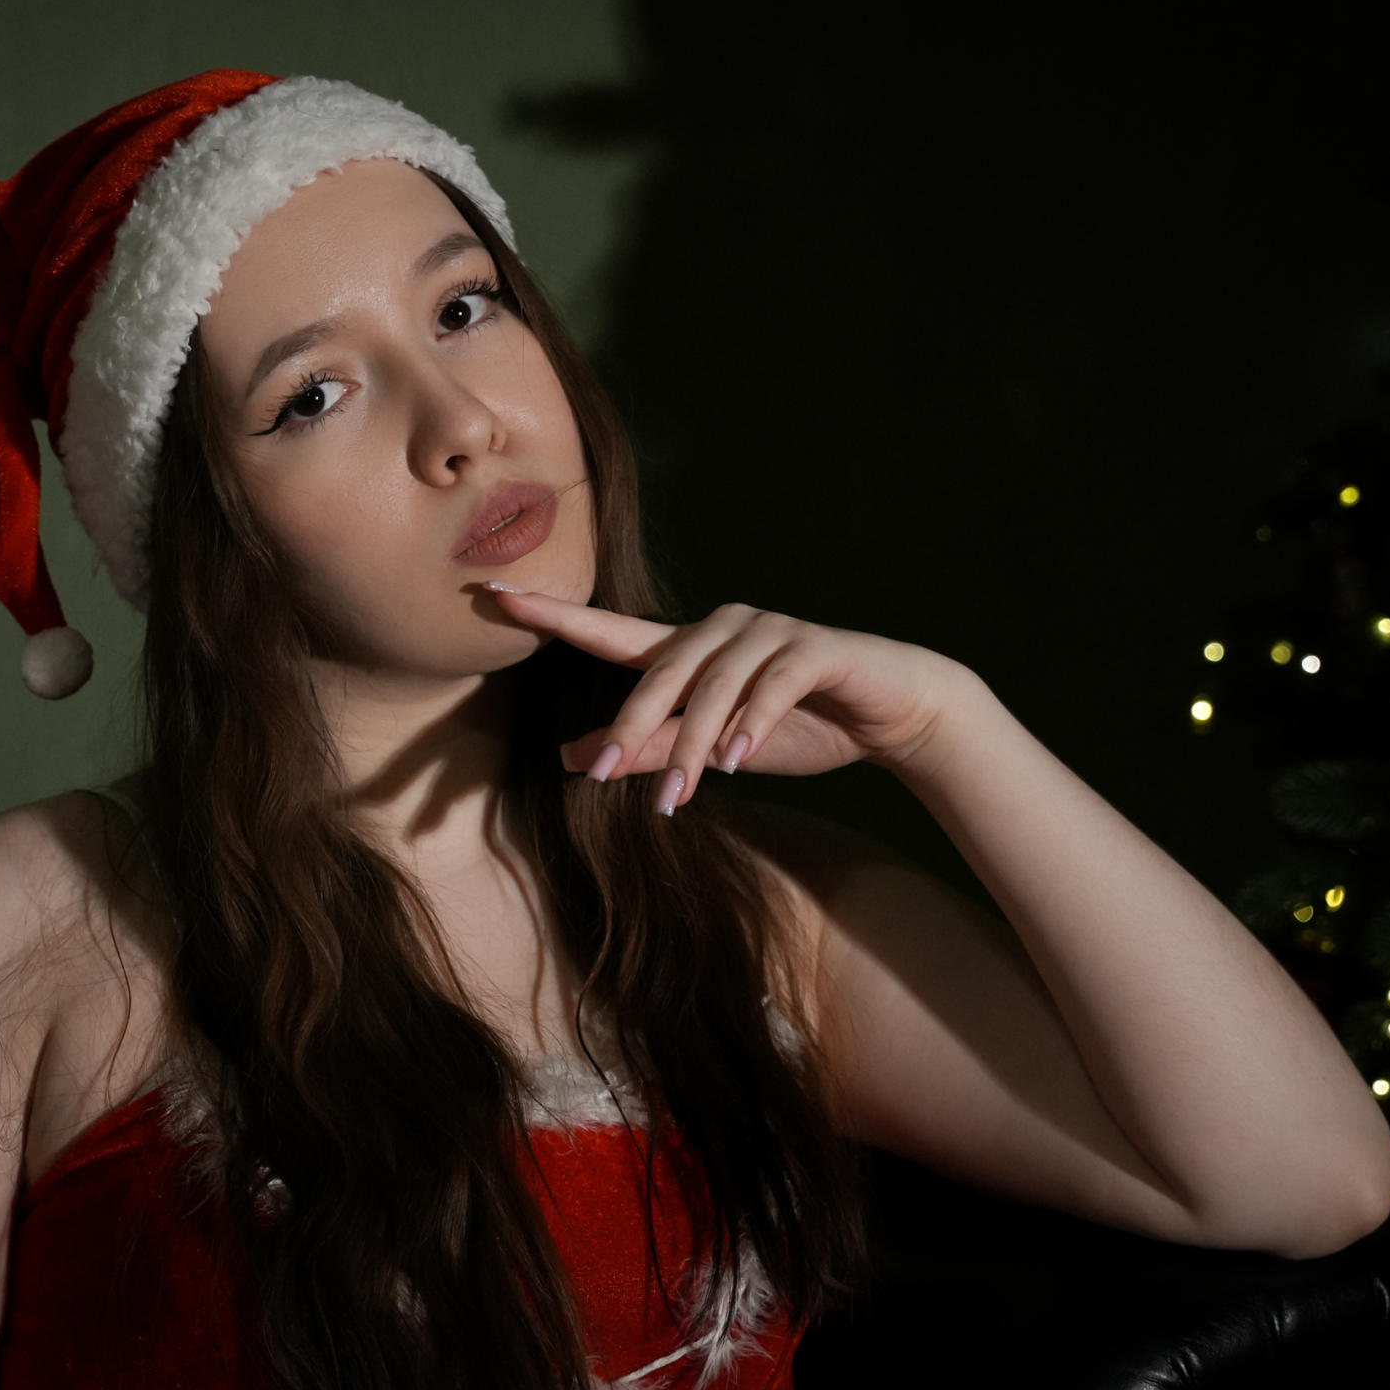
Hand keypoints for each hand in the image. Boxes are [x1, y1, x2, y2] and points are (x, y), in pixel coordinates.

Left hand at [482, 584, 961, 810]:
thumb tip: (569, 758)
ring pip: (714, 684)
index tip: (496, 595)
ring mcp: (770, 632)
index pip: (611, 630)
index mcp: (690, 649)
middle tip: (594, 774)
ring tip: (681, 794)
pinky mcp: (814, 649)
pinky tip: (736, 760)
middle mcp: (723, 629)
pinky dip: (752, 722)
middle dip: (628, 725)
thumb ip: (645, 748)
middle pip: (659, 669)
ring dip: (693, 742)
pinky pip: (773, 684)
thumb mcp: (712, 748)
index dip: (555, 613)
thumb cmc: (800, 726)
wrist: (892, 713)